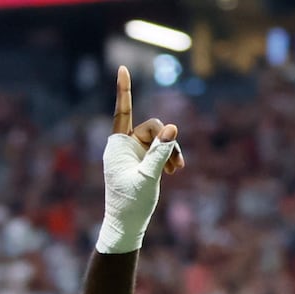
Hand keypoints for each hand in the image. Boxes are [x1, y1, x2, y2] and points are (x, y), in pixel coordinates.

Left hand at [98, 66, 183, 254]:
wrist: (127, 224)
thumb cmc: (130, 204)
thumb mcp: (148, 177)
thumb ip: (161, 152)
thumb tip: (172, 128)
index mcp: (117, 146)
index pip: (122, 112)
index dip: (124, 90)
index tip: (123, 68)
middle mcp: (125, 145)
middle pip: (151, 126)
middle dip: (166, 140)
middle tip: (174, 164)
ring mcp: (135, 153)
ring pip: (160, 139)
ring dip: (171, 152)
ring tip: (176, 170)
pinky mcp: (145, 161)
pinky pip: (162, 150)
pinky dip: (170, 157)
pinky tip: (175, 171)